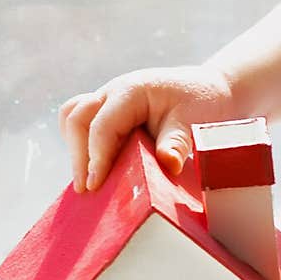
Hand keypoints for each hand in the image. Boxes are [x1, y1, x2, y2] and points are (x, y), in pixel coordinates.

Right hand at [59, 63, 237, 192]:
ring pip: (73, 119)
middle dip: (78, 155)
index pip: (102, 124)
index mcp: (132, 89)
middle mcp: (113, 92)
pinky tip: (94, 171)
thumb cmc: (201, 103)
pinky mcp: (108, 114)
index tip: (95, 186)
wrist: (207, 90)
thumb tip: (168, 164)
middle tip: (87, 189)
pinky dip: (81, 146)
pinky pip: (82, 126)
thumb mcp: (194, 121)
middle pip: (77, 118)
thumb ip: (177, 142)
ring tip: (86, 182)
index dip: (96, 156)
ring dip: (75, 149)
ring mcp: (108, 101)